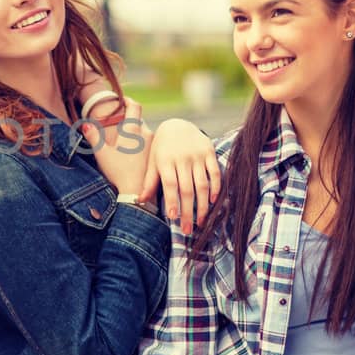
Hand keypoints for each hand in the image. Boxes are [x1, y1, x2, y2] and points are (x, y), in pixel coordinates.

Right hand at [86, 99, 152, 195]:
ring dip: (135, 132)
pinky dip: (141, 143)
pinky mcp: (155, 156)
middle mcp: (146, 134)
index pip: (135, 106)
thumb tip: (85, 124)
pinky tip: (133, 154)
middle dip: (128, 119)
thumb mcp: (101, 154)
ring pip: (144, 132)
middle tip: (118, 123)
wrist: (135, 192)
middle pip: (138, 119)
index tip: (122, 101)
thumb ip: (93, 137)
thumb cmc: (118, 172)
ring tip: (124, 141)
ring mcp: (153, 145)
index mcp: (133, 129)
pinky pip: (149, 143)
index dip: (128, 100)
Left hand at [143, 119, 219, 234]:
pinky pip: (215, 173)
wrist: (178, 125)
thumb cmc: (162, 148)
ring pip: (202, 184)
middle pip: (187, 188)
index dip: (172, 201)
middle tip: (188, 229)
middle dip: (187, 211)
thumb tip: (139, 201)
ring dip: (202, 205)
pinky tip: (212, 202)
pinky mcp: (209, 152)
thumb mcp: (153, 161)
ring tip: (201, 221)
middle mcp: (182, 158)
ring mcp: (197, 155)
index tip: (172, 217)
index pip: (170, 184)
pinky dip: (215, 188)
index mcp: (165, 160)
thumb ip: (149, 181)